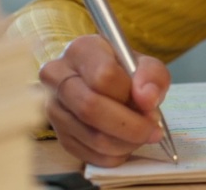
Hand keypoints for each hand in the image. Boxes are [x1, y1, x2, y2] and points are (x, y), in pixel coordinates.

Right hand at [39, 34, 170, 166]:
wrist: (103, 82)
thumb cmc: (126, 71)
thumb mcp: (146, 65)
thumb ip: (152, 77)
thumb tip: (147, 99)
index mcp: (82, 50)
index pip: (103, 76)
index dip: (130, 96)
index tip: (151, 107)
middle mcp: (58, 76)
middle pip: (90, 108)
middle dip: (129, 126)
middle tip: (152, 131)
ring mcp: (52, 106)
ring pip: (89, 135)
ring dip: (124, 143)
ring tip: (142, 137)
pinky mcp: (56, 132)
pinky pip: (84, 153)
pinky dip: (111, 155)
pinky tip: (125, 145)